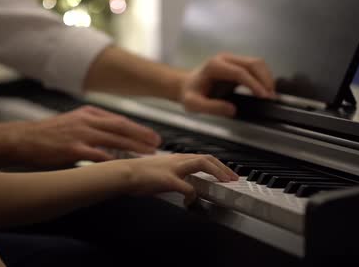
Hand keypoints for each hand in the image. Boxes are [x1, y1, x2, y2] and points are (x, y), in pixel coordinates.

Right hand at [12, 106, 160, 165]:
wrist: (22, 138)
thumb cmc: (46, 135)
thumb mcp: (72, 123)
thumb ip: (91, 128)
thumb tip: (111, 138)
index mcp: (88, 114)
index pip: (119, 120)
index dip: (138, 128)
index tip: (152, 136)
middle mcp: (87, 121)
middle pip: (121, 127)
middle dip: (142, 136)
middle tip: (157, 144)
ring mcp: (80, 134)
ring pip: (114, 139)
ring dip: (134, 147)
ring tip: (148, 153)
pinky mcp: (72, 149)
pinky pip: (97, 155)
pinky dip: (112, 159)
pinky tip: (124, 165)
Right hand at [123, 153, 238, 205]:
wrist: (124, 173)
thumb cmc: (139, 175)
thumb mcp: (162, 172)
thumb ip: (176, 177)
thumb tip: (186, 187)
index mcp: (177, 159)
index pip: (203, 157)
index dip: (218, 165)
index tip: (227, 173)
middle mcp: (178, 160)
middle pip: (207, 158)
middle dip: (223, 167)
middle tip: (233, 179)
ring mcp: (173, 168)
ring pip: (201, 164)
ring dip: (216, 173)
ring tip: (225, 183)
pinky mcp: (168, 179)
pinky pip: (186, 186)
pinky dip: (192, 194)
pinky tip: (192, 200)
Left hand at [179, 53, 275, 116]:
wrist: (187, 85)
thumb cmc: (190, 93)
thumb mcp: (194, 104)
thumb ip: (211, 107)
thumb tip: (232, 109)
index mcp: (214, 66)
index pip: (240, 72)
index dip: (254, 83)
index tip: (263, 96)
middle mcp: (225, 59)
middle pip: (253, 63)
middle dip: (265, 79)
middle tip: (271, 97)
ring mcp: (232, 60)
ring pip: (257, 63)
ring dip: (267, 77)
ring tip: (271, 95)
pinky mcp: (238, 64)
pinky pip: (255, 67)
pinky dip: (264, 77)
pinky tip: (266, 90)